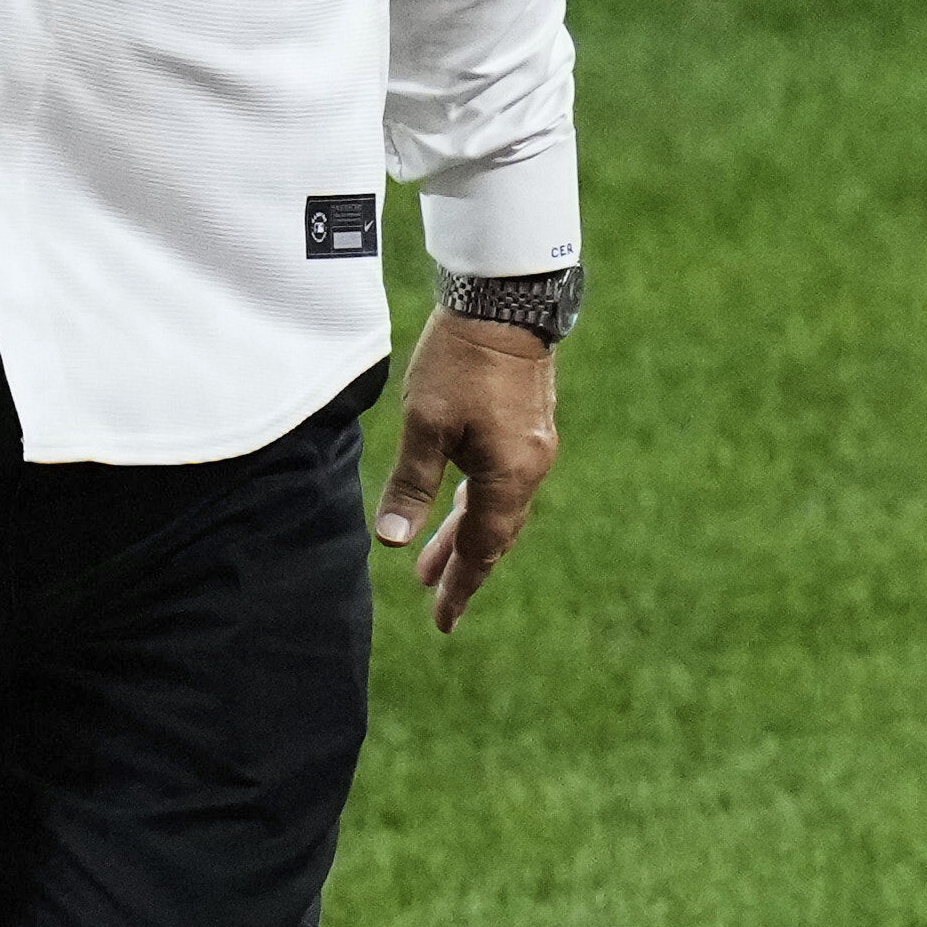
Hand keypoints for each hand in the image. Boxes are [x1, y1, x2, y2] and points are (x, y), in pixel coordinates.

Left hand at [377, 313, 558, 628]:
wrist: (506, 304)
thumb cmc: (461, 363)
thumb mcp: (425, 426)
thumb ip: (411, 485)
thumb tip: (391, 541)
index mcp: (508, 477)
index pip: (481, 549)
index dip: (459, 586)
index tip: (442, 621)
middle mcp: (531, 470)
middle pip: (494, 534)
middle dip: (461, 566)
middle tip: (433, 598)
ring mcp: (535, 449)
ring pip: (499, 509)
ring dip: (466, 535)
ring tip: (432, 561)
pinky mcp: (530, 429)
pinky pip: (505, 485)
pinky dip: (479, 505)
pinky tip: (462, 503)